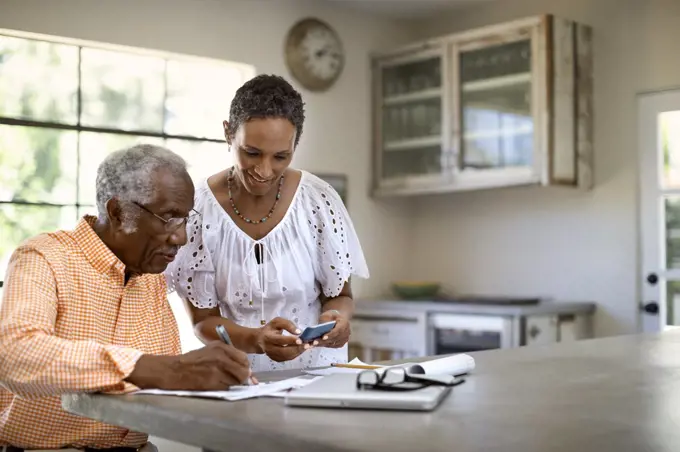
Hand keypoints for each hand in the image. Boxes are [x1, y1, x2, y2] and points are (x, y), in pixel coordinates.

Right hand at [128, 342, 252, 389]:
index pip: (244, 358)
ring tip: (220, 382)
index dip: (245, 368)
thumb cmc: (191, 361)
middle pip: (243, 371)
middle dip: (242, 378)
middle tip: (235, 381)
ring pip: (236, 381)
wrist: (172, 370)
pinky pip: (226, 388)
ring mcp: (216, 369)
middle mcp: (221, 356)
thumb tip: (247, 372)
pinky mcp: (211, 382)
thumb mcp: (210, 351)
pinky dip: (224, 388)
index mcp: (221, 346)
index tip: (244, 373)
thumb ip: (228, 357)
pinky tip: (214, 385)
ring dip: (232, 384)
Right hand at [257, 317, 306, 361]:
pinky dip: (296, 354)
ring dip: (298, 352)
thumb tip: (298, 332)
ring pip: (287, 356)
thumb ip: (287, 324)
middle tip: (307, 345)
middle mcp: (269, 348)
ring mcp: (272, 355)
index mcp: (268, 337)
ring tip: (307, 346)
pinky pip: (287, 358)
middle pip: (284, 351)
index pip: (280, 340)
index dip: (290, 340)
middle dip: (297, 349)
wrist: (259, 340)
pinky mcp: (276, 359)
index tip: (300, 339)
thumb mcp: (277, 322)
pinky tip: (301, 349)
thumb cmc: (270, 329)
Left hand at [315, 310, 350, 347]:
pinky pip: (332, 346)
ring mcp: (344, 339)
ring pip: (333, 343)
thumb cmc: (331, 316)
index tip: (323, 337)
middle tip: (314, 342)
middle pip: (334, 338)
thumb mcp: (327, 315)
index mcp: (345, 323)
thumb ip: (325, 321)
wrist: (337, 319)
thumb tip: (319, 330)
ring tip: (313, 344)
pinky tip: (317, 345)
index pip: (338, 330)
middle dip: (323, 341)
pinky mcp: (341, 343)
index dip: (331, 334)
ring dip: (322, 344)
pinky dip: (324, 345)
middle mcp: (346, 332)